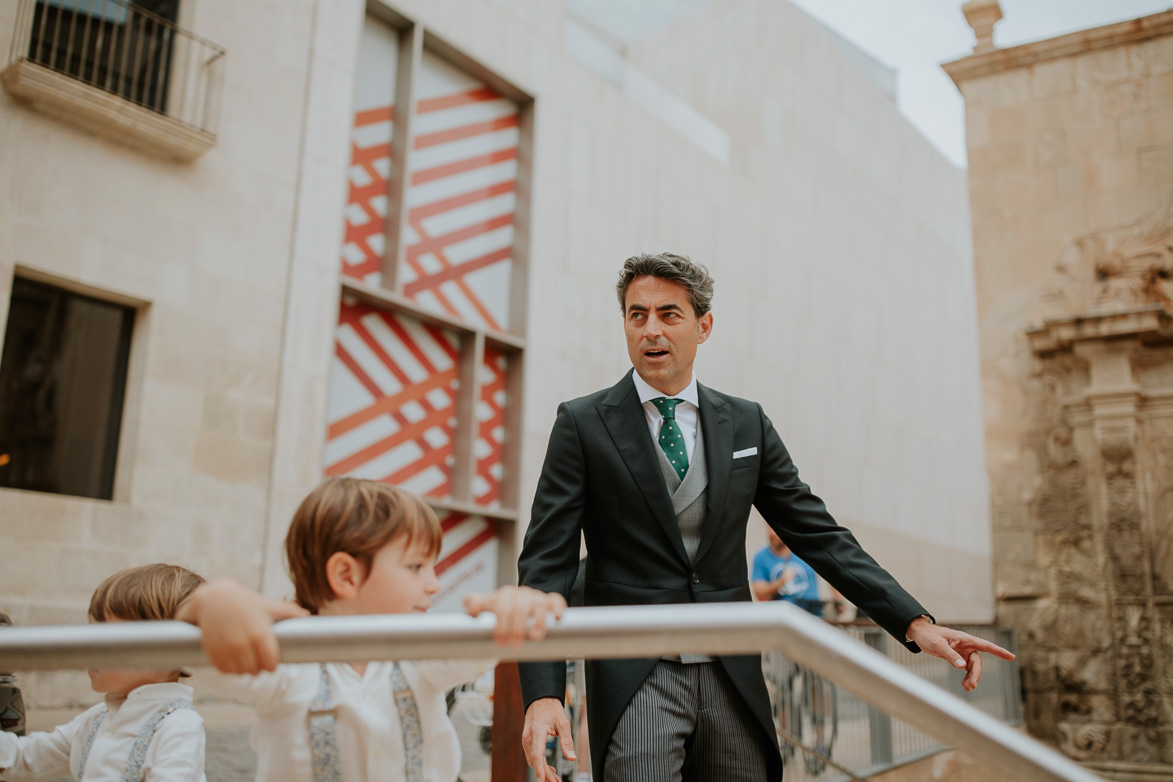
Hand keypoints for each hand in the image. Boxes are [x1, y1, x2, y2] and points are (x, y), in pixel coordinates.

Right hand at [176, 580, 307, 673]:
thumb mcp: (267, 605)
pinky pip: (225, 671)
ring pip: (240, 673)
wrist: (213, 598)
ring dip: (245, 670)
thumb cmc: (244, 601)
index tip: (271, 663)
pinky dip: (230, 670)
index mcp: (260, 634)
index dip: (272, 665)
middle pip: (255, 670)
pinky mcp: (213, 653)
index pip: (270, 663)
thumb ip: (288, 611)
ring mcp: (227, 650)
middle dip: (259, 668)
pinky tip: (234, 662)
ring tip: (247, 662)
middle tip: (259, 661)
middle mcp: (243, 644)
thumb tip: (308, 615)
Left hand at [464, 586, 566, 646]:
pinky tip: (558, 616)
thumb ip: (474, 605)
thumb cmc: (499, 612)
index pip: (501, 606)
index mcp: (504, 595)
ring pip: (539, 604)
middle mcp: (520, 594)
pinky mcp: (548, 601)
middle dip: (517, 628)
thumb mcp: (485, 609)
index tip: (500, 642)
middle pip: (520, 607)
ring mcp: (535, 597)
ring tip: (535, 637)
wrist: (513, 608)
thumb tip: (471, 605)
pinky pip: (556, 600)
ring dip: (538, 621)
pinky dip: (558, 607)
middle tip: (515, 645)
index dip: (501, 625)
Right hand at [522, 697, 575, 781]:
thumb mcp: (563, 723)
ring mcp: (526, 739)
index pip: (537, 755)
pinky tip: (550, 769)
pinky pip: (532, 755)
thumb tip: (572, 758)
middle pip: (535, 761)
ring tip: (556, 778)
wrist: (540, 699)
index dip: (540, 769)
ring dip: (543, 770)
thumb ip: (567, 741)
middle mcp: (528, 737)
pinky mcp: (527, 740)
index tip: (542, 780)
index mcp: (537, 732)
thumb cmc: (551, 709)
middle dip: (545, 774)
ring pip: (533, 760)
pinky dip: (540, 763)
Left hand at [905, 618, 1014, 691]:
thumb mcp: (938, 645)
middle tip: (971, 686)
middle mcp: (966, 645)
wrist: (920, 634)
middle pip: (977, 661)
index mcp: (965, 639)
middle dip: (976, 674)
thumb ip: (950, 655)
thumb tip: (962, 666)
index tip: (1011, 657)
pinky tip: (965, 685)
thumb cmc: (929, 636)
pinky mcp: (957, 657)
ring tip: (968, 687)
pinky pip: (966, 668)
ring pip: (972, 667)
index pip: (986, 645)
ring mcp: (962, 651)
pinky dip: (966, 676)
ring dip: (971, 677)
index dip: (999, 651)